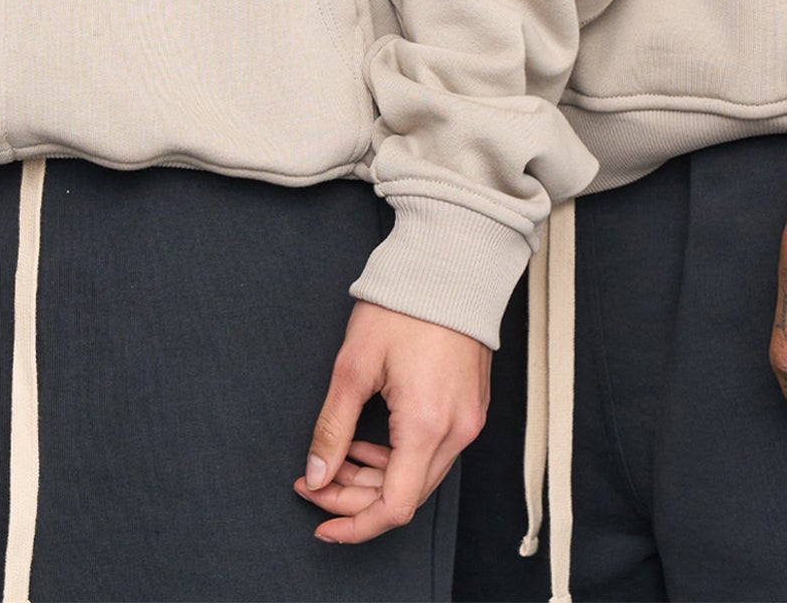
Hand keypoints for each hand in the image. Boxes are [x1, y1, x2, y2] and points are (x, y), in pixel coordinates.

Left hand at [296, 300, 488, 543]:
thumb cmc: (403, 305)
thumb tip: (316, 476)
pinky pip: (434, 452)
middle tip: (315, 482)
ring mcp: (469, 420)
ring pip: (420, 477)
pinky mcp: (471, 407)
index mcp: (427, 426)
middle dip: (355, 499)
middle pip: (405, 496)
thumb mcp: (353, 365)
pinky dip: (399, 457)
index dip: (353, 524)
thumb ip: (332, 427)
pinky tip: (368, 440)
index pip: (393, 509)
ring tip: (337, 457)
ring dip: (375, 478)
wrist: (451, 261)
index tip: (320, 521)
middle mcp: (457, 432)